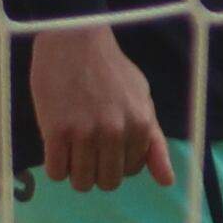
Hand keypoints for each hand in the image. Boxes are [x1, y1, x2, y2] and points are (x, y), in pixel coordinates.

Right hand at [27, 24, 173, 194]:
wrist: (73, 40)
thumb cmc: (109, 70)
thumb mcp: (142, 100)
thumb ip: (154, 143)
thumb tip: (167, 182)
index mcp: (140, 124)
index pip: (131, 170)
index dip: (117, 161)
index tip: (107, 144)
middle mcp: (115, 132)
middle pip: (107, 182)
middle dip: (97, 171)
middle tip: (87, 149)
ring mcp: (84, 133)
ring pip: (81, 182)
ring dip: (75, 171)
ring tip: (72, 149)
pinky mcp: (55, 131)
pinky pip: (55, 172)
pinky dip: (56, 167)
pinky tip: (57, 147)